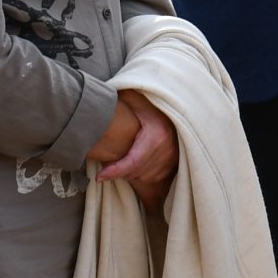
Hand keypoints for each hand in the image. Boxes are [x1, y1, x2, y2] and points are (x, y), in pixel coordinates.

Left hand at [92, 90, 178, 207]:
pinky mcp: (174, 164)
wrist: (178, 110)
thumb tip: (101, 102)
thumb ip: (122, 100)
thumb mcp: (137, 99)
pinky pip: (152, 178)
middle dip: (118, 172)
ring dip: (129, 174)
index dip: (114, 171)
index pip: (132, 162)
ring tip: (117, 165)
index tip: (99, 177)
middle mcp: (167, 150)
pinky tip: (131, 166)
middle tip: (105, 168)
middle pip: (136, 172)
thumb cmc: (153, 105)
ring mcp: (172, 159)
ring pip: (143, 177)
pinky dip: (140, 175)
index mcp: (157, 136)